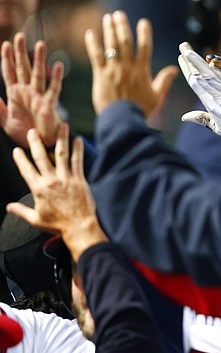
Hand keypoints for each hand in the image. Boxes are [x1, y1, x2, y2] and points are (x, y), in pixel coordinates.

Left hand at [0, 34, 64, 146]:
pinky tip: (58, 65)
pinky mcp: (48, 104)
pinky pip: (53, 89)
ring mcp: (38, 96)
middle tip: (20, 36)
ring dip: (38, 59)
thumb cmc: (24, 132)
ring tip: (39, 44)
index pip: (9, 72)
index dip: (6, 59)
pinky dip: (56, 77)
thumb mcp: (4, 120)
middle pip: (23, 68)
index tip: (5, 45)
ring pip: (38, 74)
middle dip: (21, 52)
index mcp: (14, 94)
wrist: (39, 144)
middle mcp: (27, 92)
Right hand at [7, 124, 106, 261]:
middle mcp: (52, 180)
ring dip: (61, 139)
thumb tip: (8, 207)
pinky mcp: (80, 179)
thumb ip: (21, 211)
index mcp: (39, 189)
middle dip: (36, 143)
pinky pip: (78, 161)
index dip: (21, 159)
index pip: (27, 170)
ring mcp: (66, 178)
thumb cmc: (58, 224)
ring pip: (62, 154)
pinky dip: (78, 150)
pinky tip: (78, 139)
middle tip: (33, 131)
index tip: (17, 149)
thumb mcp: (35, 219)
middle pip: (42, 157)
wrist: (79, 226)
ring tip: (61, 126)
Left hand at [84, 11, 177, 115]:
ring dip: (109, 30)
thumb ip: (164, 81)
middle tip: (119, 14)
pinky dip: (93, 44)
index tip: (143, 21)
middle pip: (125, 41)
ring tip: (108, 18)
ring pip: (112, 45)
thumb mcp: (157, 96)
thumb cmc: (141, 109)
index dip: (144, 33)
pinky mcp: (101, 75)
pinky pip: (96, 56)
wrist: (123, 120)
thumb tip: (174, 70)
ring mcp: (114, 70)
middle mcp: (128, 67)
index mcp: (142, 71)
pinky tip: (90, 33)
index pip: (145, 47)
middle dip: (122, 26)